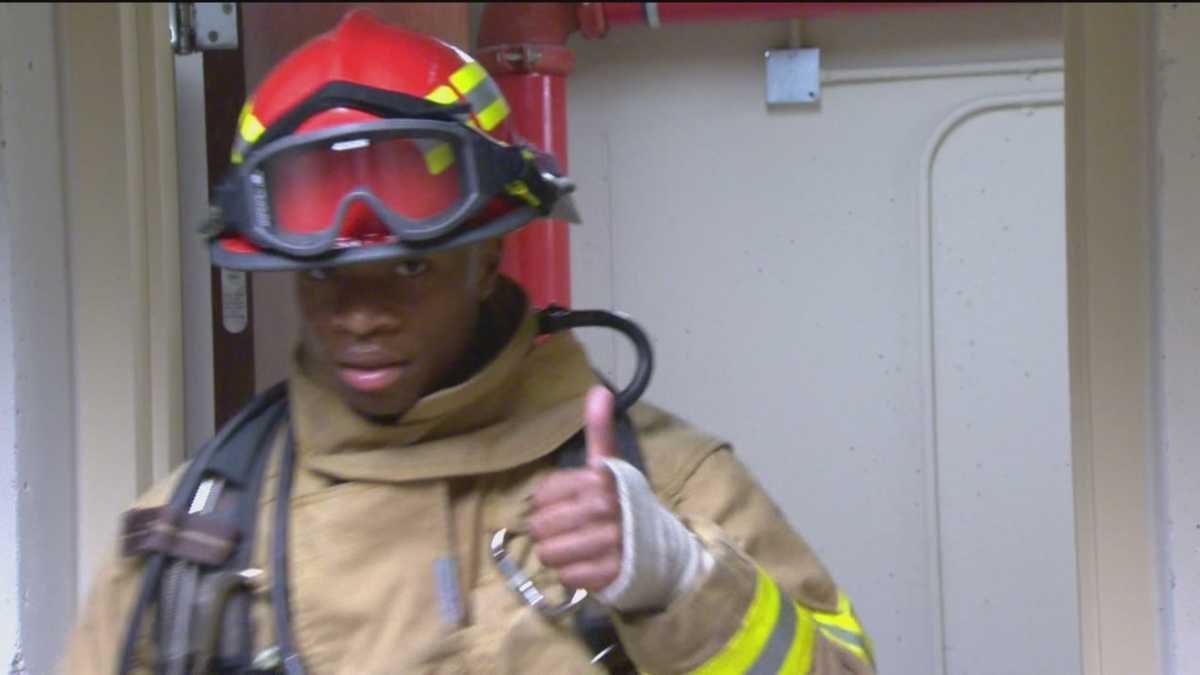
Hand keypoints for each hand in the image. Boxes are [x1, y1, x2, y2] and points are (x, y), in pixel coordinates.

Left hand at [527, 385, 622, 591]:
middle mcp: (603, 509)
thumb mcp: (610, 465)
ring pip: (548, 555)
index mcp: (598, 480)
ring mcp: (607, 543)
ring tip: (578, 548)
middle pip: (539, 528)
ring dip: (559, 556)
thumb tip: (600, 389)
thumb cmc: (624, 503)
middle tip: (572, 530)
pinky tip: (589, 564)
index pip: (539, 497)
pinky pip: (566, 577)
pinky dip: (574, 575)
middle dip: (550, 533)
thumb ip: (600, 429)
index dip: (547, 504)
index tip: (568, 505)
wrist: (660, 546)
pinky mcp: (609, 574)